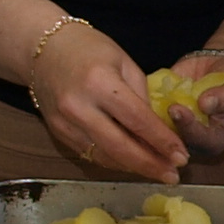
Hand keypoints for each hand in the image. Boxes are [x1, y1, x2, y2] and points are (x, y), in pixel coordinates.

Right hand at [28, 21, 186, 180]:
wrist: (42, 48)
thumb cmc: (88, 48)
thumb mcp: (123, 61)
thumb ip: (141, 96)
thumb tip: (157, 130)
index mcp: (100, 82)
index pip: (137, 120)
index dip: (162, 142)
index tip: (182, 156)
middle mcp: (79, 106)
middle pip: (120, 147)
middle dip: (150, 164)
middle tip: (173, 175)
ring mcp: (64, 122)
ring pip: (104, 156)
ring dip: (133, 167)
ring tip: (158, 171)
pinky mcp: (57, 132)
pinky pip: (90, 154)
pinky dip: (113, 161)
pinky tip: (132, 162)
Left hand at [156, 50, 223, 163]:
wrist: (222, 66)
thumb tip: (207, 104)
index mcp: (215, 138)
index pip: (201, 141)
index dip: (189, 128)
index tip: (180, 110)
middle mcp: (192, 135)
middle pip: (175, 138)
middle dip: (168, 123)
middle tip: (168, 105)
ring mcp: (174, 123)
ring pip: (157, 126)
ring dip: (152, 112)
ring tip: (155, 95)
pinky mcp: (160, 109)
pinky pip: (147, 107)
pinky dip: (144, 97)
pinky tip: (145, 86)